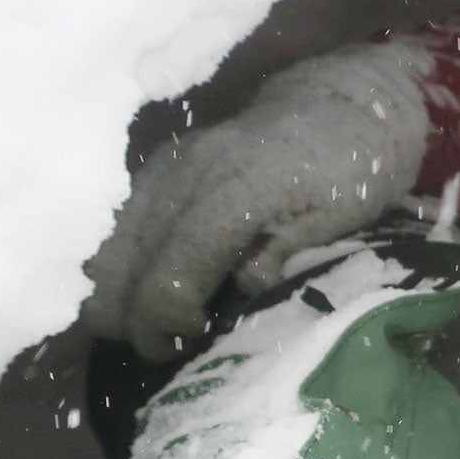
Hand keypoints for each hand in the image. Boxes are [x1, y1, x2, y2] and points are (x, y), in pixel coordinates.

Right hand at [81, 41, 432, 359]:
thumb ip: (290, 250)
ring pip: (110, 248)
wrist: (335, 107)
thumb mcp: (339, 217)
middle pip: (127, 265)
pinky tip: (144, 295)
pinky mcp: (157, 170)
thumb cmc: (350, 171)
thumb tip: (246, 285)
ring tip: (156, 328)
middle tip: (167, 351)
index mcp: (235, 189)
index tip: (189, 342)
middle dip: (134, 320)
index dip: (167, 320)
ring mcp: (165, 169)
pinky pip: (118, 229)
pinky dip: (121, 269)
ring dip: (119, 297)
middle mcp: (186, 175)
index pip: (174, 271)